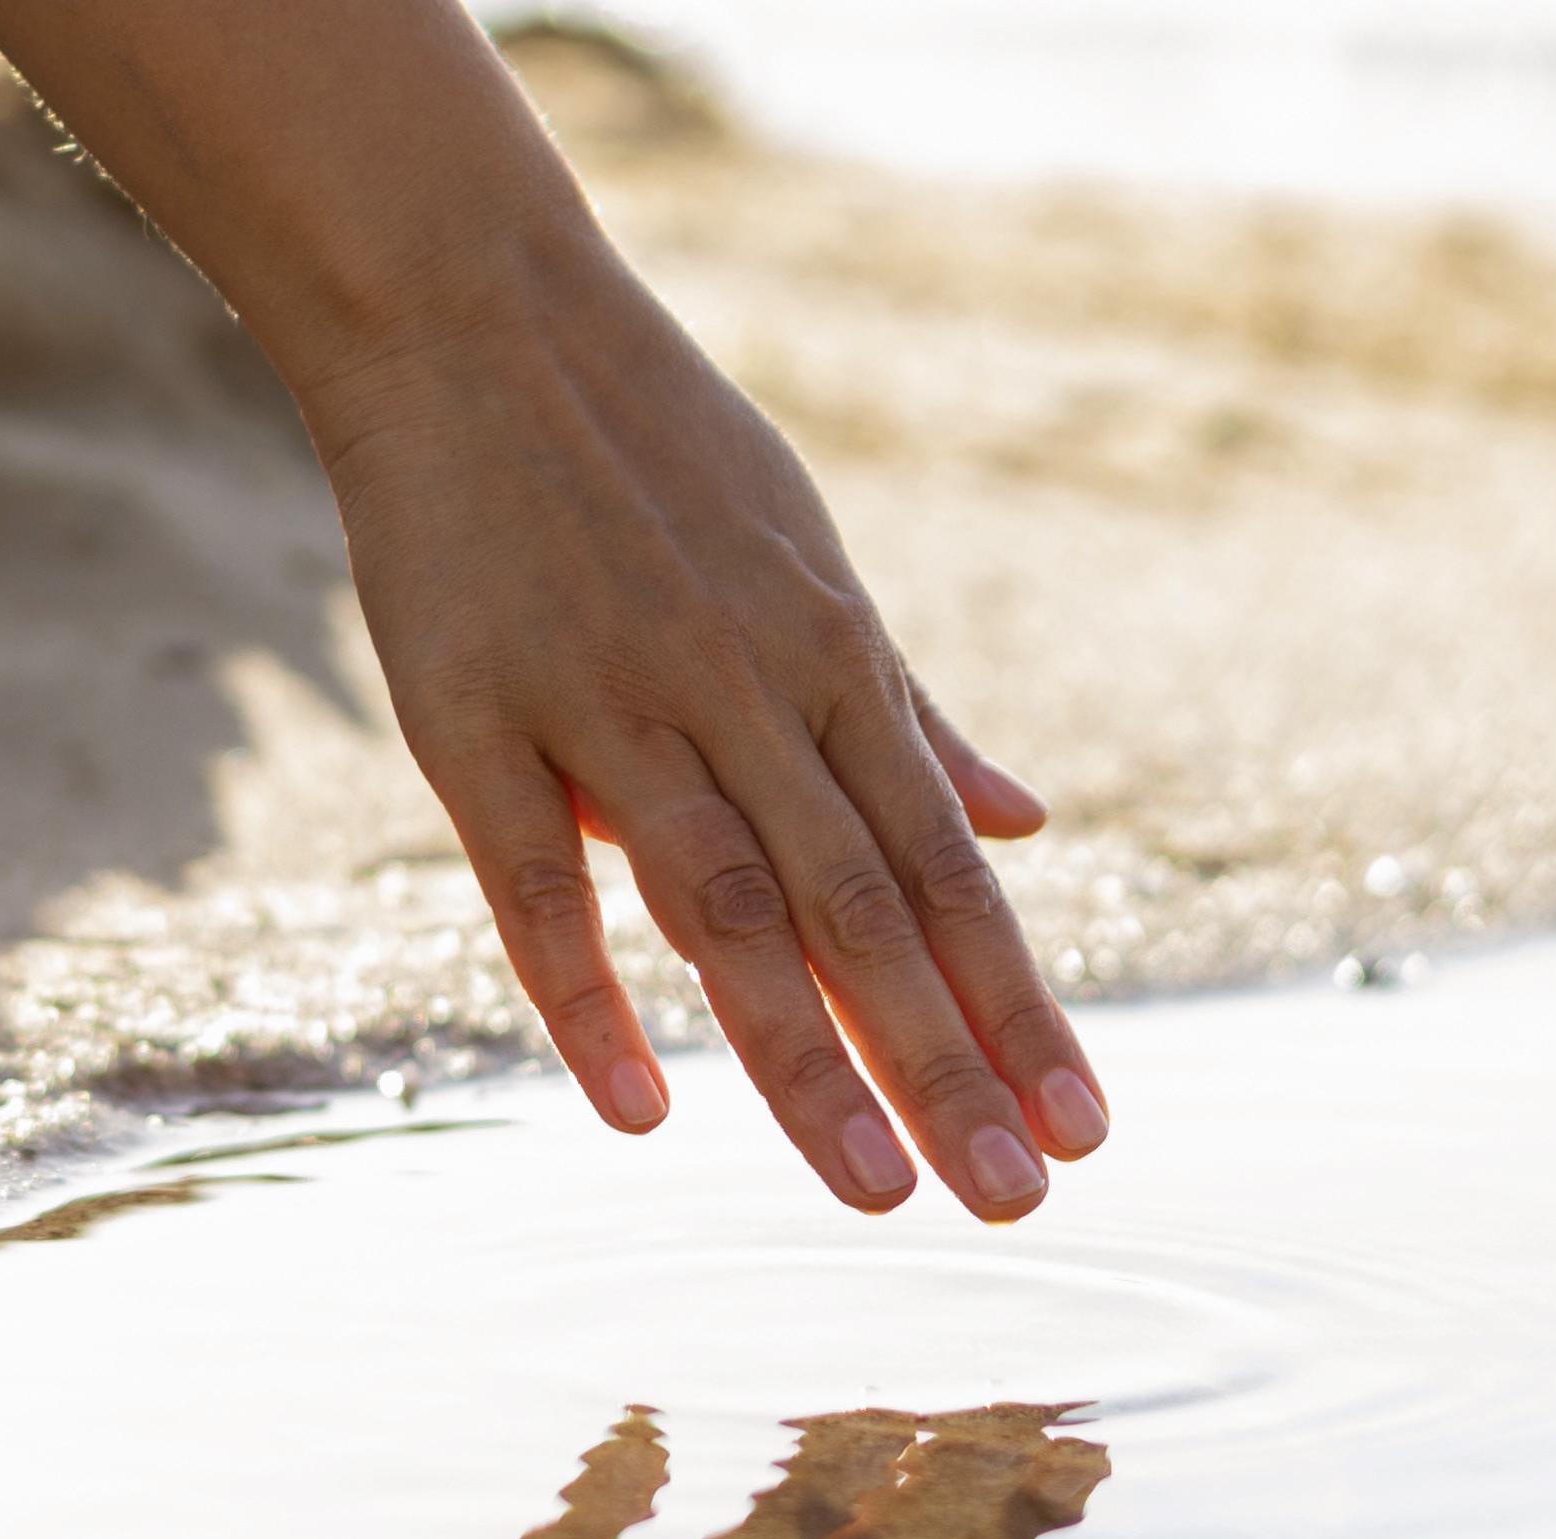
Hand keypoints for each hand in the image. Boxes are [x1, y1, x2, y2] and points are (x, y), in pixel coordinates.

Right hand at [303, 248, 1108, 1218]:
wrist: (479, 322)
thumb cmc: (653, 453)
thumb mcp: (814, 564)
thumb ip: (911, 711)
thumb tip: (1029, 820)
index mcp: (831, 657)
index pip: (944, 866)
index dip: (1018, 1001)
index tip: (1084, 1123)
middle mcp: (743, 691)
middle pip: (860, 905)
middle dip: (945, 1061)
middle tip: (1018, 1199)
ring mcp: (607, 704)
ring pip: (723, 907)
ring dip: (805, 1058)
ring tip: (878, 1191)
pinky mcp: (471, 718)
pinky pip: (531, 877)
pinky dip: (585, 995)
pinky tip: (634, 1111)